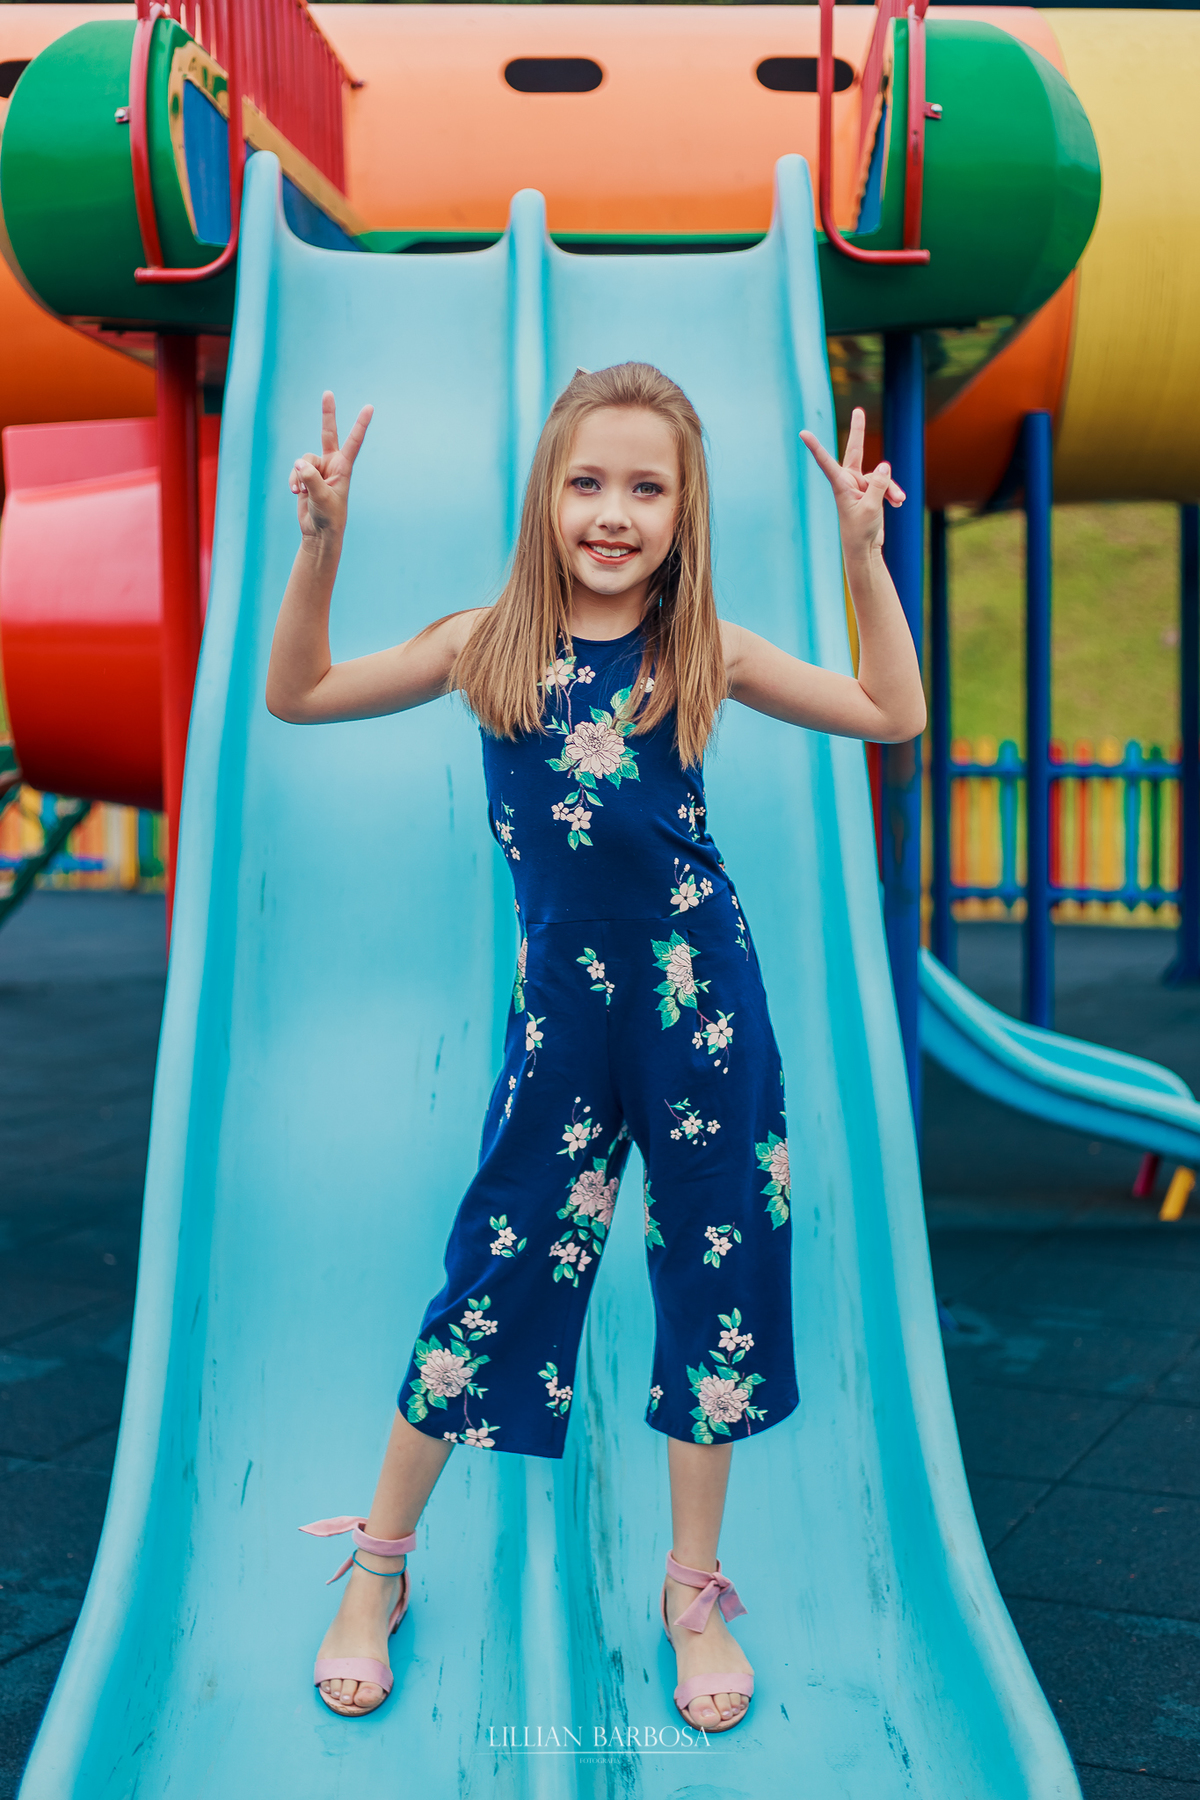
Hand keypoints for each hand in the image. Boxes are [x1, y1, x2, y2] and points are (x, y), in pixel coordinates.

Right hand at [290, 390, 373, 549]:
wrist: (319, 531)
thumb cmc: (328, 516)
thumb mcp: (322, 497)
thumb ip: (310, 478)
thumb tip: (298, 464)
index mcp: (343, 467)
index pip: (354, 442)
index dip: (360, 424)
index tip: (370, 407)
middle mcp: (332, 464)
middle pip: (328, 433)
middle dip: (327, 414)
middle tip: (328, 392)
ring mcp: (318, 469)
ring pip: (303, 459)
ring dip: (299, 475)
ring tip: (301, 491)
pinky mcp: (306, 476)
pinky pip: (295, 470)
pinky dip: (293, 480)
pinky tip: (296, 493)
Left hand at [800, 406, 904, 557]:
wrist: (865, 548)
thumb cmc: (861, 531)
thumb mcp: (872, 507)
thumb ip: (879, 485)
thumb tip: (885, 466)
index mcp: (841, 485)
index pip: (826, 462)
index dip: (815, 447)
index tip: (802, 433)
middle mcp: (849, 481)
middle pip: (856, 451)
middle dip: (859, 431)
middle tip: (858, 410)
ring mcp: (861, 485)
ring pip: (881, 477)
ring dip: (891, 488)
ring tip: (898, 502)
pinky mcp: (872, 491)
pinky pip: (886, 484)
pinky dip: (893, 493)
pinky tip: (899, 503)